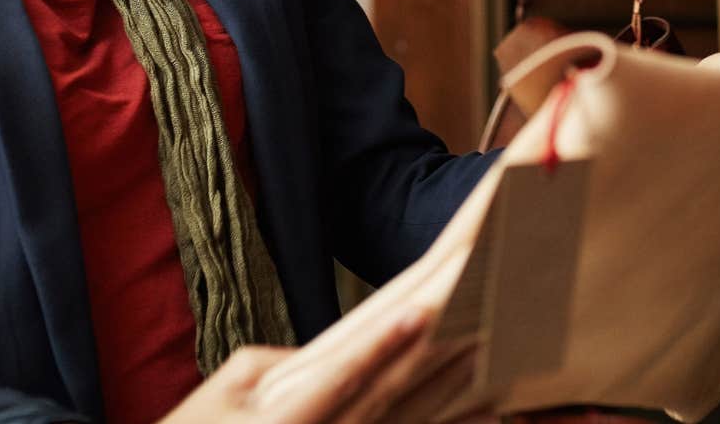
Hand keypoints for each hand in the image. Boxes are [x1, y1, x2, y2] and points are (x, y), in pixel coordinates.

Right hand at [163, 306, 495, 423]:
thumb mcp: (223, 392)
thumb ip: (276, 363)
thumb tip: (333, 351)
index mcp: (285, 419)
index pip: (340, 374)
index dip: (379, 344)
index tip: (418, 311)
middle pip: (385, 392)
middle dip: (436, 350)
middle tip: (484, 306)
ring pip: (403, 418)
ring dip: (454, 385)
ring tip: (496, 345)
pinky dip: (450, 423)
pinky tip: (488, 409)